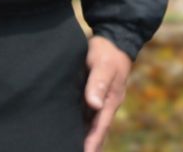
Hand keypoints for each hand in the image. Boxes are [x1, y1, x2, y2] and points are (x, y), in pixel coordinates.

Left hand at [82, 35, 132, 151]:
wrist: (112, 41)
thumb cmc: (107, 53)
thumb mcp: (104, 66)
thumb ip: (98, 83)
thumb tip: (95, 105)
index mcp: (111, 101)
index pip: (100, 127)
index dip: (92, 142)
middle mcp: (106, 105)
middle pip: (96, 131)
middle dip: (89, 145)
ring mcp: (100, 102)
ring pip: (91, 125)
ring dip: (84, 137)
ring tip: (70, 148)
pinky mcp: (93, 96)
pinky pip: (87, 115)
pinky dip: (81, 126)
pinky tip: (71, 132)